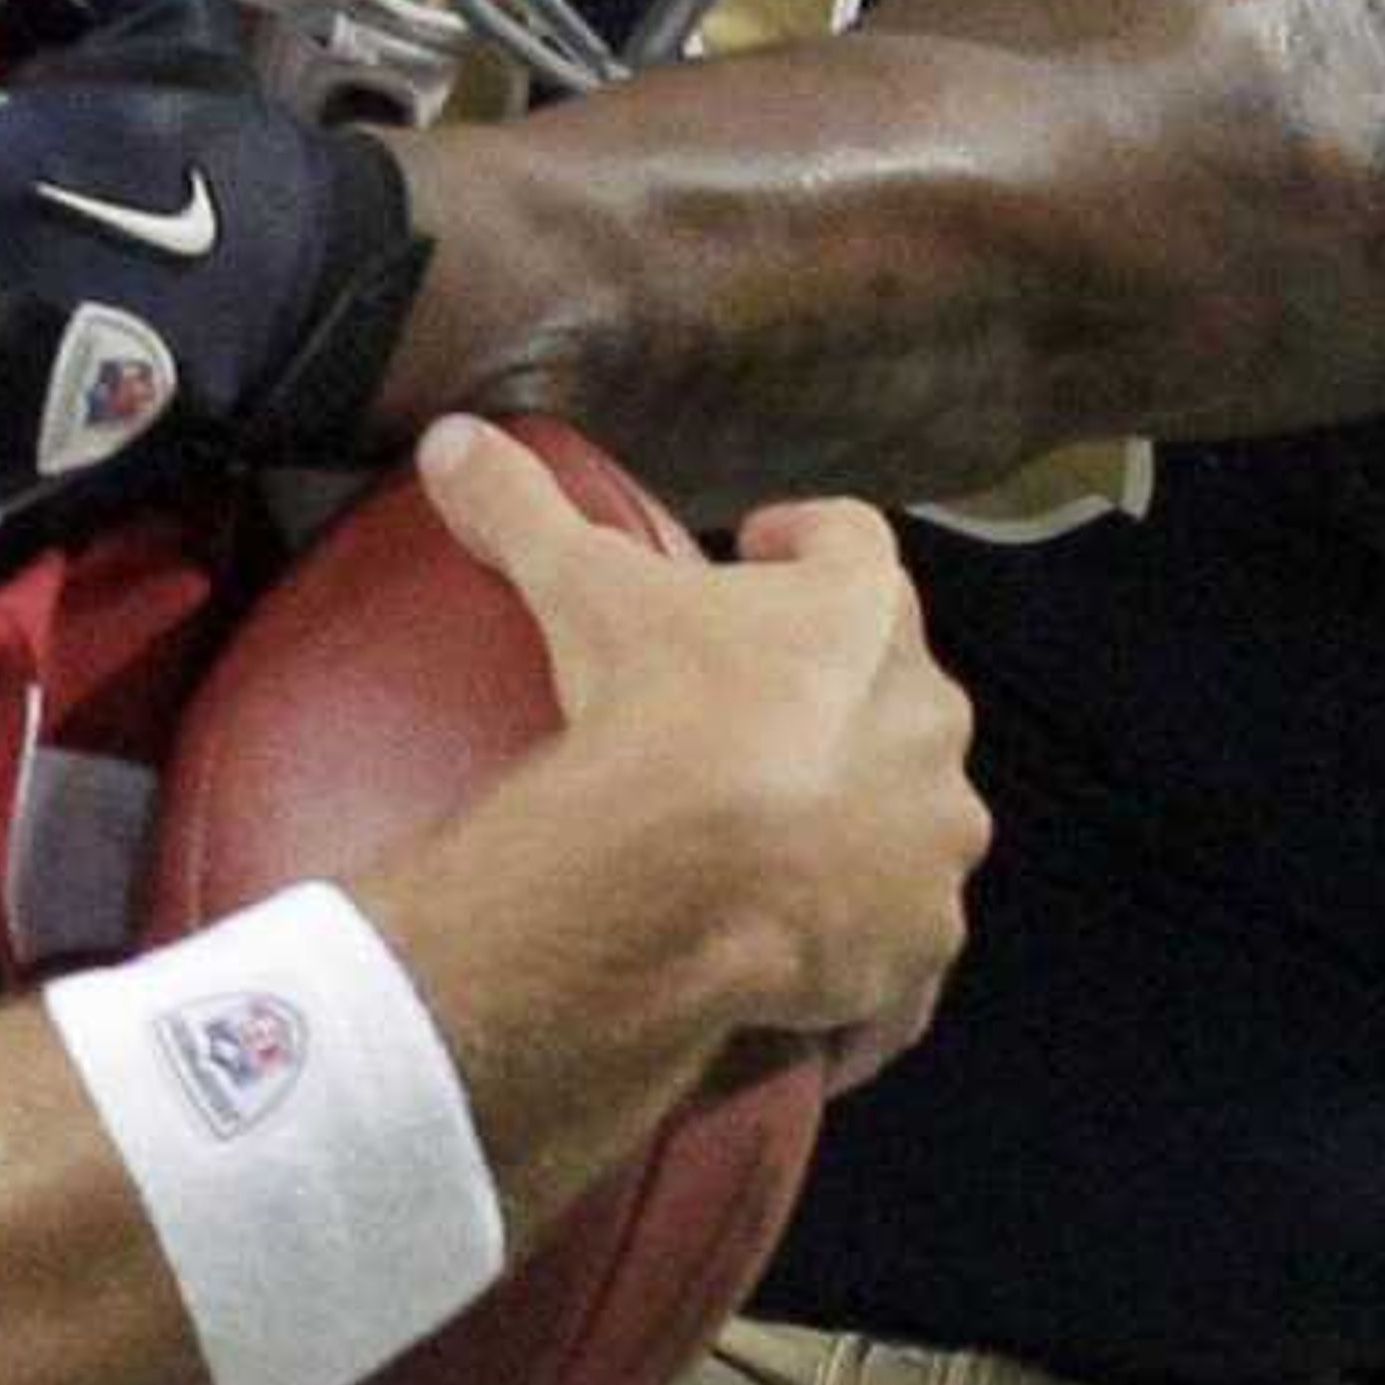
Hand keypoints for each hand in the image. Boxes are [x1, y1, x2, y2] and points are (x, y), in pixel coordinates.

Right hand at [415, 416, 984, 1093]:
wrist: (683, 881)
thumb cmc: (650, 711)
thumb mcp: (579, 591)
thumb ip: (522, 506)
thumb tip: (451, 436)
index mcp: (863, 614)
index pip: (853, 541)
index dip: (804, 541)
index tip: (756, 548)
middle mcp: (927, 717)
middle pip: (893, 685)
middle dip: (837, 696)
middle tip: (749, 717)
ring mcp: (933, 838)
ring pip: (913, 817)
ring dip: (865, 821)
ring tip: (779, 843)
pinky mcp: (919, 942)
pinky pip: (903, 943)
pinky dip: (866, 944)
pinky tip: (810, 948)